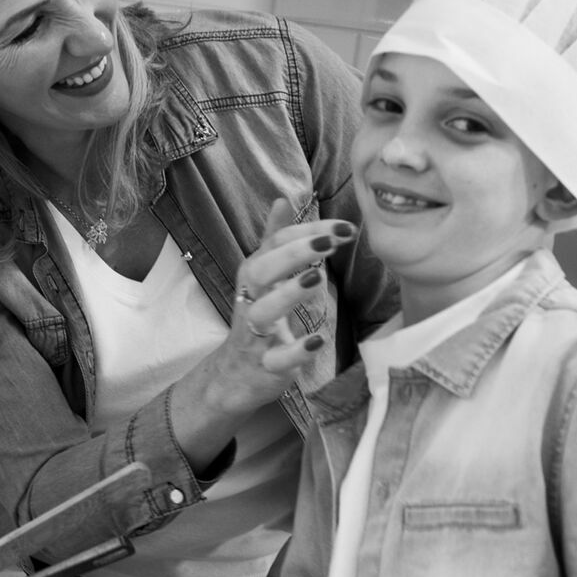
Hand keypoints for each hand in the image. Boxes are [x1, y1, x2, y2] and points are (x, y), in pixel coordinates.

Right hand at [168, 198, 358, 471]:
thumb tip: (283, 199)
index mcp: (253, 276)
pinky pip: (277, 360)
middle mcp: (250, 301)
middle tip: (328, 242)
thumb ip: (273, 241)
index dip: (307, 233)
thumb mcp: (261, 278)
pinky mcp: (264, 367)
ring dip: (288, 294)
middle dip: (293, 254)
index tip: (345, 228)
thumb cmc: (255, 321)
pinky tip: (318, 339)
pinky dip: (296, 351)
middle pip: (261, 272)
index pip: (275, 245)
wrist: (232, 376)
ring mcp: (254, 335)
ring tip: (317, 277)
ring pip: (263, 313)